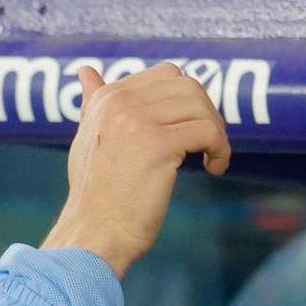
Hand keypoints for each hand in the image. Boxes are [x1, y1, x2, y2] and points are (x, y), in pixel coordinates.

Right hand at [42, 61, 231, 276]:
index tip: (189, 130)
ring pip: (201, 106)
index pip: (165, 75)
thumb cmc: (95, 195)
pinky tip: (214, 168)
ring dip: (216, 131)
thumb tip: (85, 71)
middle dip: (206, 112)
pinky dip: (220, 149)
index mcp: (107, 99)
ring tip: (212, 156)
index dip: (187, 101)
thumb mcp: (88, 140)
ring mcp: (138, 121)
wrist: (94, 234)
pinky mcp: (158, 145)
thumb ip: (93, 104)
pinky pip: (208, 131)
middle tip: (208, 143)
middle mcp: (120, 103)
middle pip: (188, 86)